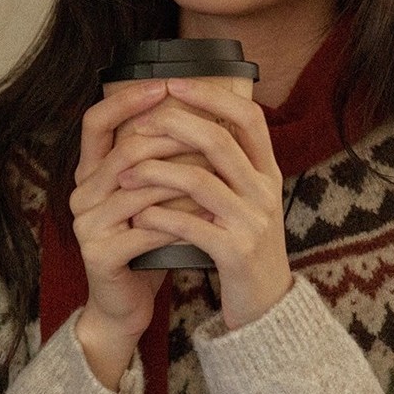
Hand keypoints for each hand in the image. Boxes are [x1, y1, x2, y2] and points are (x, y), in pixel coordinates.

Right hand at [69, 80, 192, 386]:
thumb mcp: (148, 197)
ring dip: (184, 180)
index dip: (126, 100)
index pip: (96, 122)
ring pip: (141, 188)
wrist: (124, 304)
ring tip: (219, 173)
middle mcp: (81, 195)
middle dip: (171, 140)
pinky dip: (182, 220)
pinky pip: (148, 228)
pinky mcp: (101, 254)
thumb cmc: (143, 245)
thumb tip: (199, 113)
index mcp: (88, 174)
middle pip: (126, 151)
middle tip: (210, 133)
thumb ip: (157, 161)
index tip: (164, 86)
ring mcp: (87, 226)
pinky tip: (208, 215)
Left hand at [117, 77, 294, 328]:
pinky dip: (161, 217)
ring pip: (201, 181)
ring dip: (156, 173)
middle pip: (220, 141)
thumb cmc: (244, 253)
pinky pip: (192, 226)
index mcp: (268, 174)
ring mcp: (253, 223)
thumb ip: (228, 171)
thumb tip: (193, 128)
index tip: (175, 85)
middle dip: (175, 126)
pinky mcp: (236, 253)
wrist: (267, 309)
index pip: (248, 118)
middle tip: (139, 126)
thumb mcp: (246, 205)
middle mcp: (266, 192)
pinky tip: (138, 215)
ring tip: (125, 175)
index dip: (211, 96)